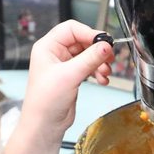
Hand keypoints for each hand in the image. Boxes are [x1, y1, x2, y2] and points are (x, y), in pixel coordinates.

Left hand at [20, 20, 113, 144]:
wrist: (44, 125)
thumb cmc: (45, 101)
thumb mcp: (69, 76)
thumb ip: (90, 59)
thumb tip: (105, 46)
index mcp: (47, 47)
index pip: (71, 29)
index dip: (89, 33)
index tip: (103, 43)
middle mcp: (55, 54)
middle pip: (82, 41)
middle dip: (97, 50)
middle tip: (109, 58)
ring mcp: (64, 65)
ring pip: (88, 55)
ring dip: (99, 62)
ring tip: (105, 73)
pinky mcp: (71, 76)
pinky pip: (89, 67)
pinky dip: (97, 72)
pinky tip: (102, 80)